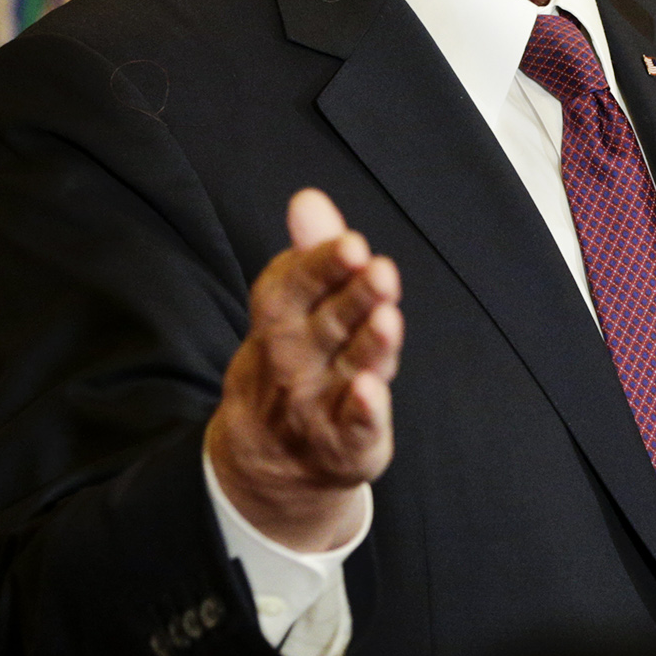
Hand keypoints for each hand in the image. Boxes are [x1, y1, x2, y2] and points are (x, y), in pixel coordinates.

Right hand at [205, 189, 402, 550]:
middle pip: (327, 326)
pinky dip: (364, 411)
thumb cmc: (294, 362)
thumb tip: (309, 197)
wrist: (268, 458)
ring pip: (347, 370)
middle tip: (379, 269)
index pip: (293, 288)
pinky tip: (374, 390)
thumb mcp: (293, 309)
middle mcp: (295, 362)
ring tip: (388, 319)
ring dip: (368, 346)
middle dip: (353, 298)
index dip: (321, 266)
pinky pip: (355, 427)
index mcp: (280, 321)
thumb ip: (311, 255)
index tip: (351, 243)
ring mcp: (318, 404)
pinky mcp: (345, 442)